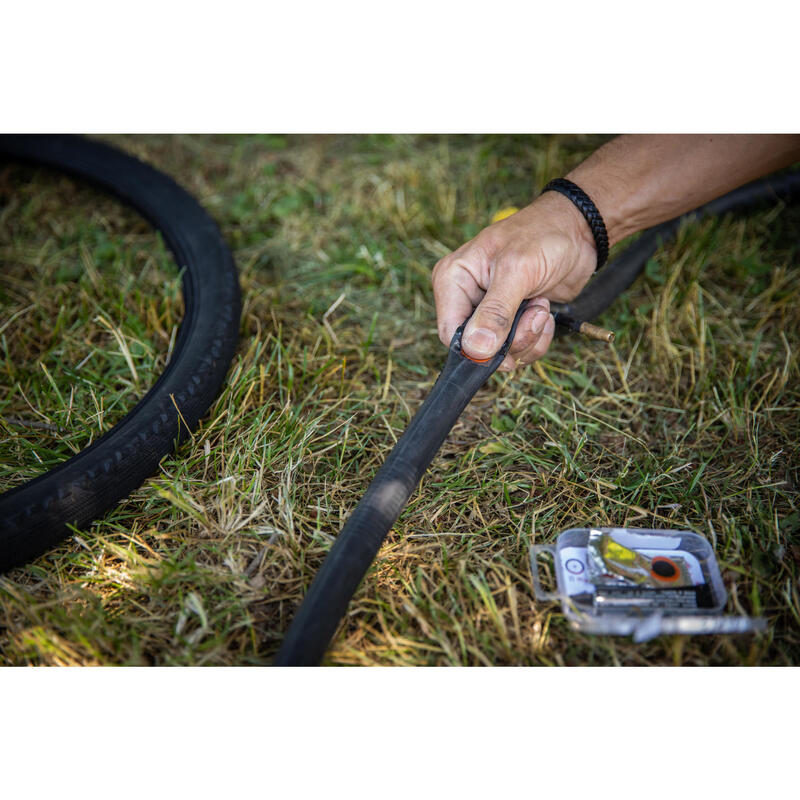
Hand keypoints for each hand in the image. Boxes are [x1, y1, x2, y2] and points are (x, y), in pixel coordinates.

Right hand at [431, 191, 598, 370]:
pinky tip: (545, 312)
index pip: (450, 333)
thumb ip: (496, 312)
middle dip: (512, 340)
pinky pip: (519, 348)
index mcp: (453, 280)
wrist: (577, 231)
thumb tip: (476, 348)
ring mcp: (489, 311)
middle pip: (478, 347)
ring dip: (529, 337)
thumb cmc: (543, 235)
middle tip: (535, 314)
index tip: (506, 349)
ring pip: (501, 353)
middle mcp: (467, 298)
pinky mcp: (512, 320)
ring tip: (542, 307)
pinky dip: (537, 338)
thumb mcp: (517, 270)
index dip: (477, 348)